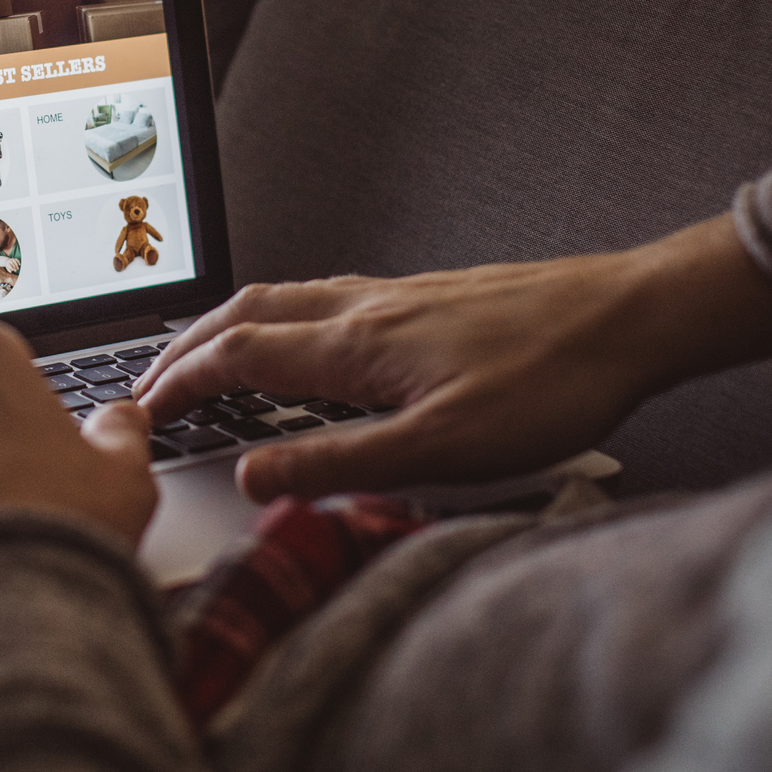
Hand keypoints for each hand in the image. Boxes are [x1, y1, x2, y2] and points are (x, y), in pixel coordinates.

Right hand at [132, 215, 771, 501]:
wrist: (630, 318)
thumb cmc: (550, 382)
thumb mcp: (442, 448)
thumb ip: (339, 462)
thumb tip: (253, 477)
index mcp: (354, 344)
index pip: (236, 356)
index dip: (178, 384)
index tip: (141, 413)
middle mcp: (362, 307)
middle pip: (244, 313)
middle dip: (184, 348)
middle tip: (148, 384)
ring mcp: (394, 294)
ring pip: (281, 298)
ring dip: (226, 327)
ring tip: (201, 358)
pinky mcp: (424, 295)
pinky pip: (322, 297)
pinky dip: (278, 317)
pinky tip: (301, 338)